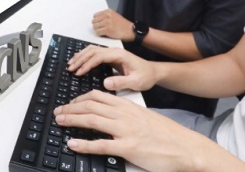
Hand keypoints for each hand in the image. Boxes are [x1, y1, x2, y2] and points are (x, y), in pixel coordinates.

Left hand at [53, 90, 216, 171]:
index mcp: (128, 106)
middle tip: (58, 112)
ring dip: (72, 119)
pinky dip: (84, 144)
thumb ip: (127, 115)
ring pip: (92, 119)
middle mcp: (125, 115)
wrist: (186, 147)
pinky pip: (101, 145)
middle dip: (70, 107)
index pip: (98, 96)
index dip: (79, 98)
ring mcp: (126, 130)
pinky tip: (72, 143)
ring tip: (60, 121)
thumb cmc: (167, 135)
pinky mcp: (128, 147)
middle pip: (90, 105)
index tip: (70, 103)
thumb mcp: (145, 118)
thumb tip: (111, 117)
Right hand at [67, 45, 155, 91]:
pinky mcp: (111, 57)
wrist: (153, 72)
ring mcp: (112, 53)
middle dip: (80, 59)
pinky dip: (85, 57)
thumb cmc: (146, 76)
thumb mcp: (136, 82)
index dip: (87, 64)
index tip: (79, 72)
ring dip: (81, 56)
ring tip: (71, 65)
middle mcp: (114, 51)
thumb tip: (105, 83)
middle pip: (92, 50)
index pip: (98, 56)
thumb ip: (122, 82)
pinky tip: (79, 62)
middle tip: (70, 69)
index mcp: (119, 55)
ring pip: (92, 50)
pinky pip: (95, 54)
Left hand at [91, 9, 133, 40]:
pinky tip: (104, 34)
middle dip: (96, 26)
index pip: (95, 15)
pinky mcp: (108, 29)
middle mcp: (107, 15)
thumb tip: (96, 20)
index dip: (97, 21)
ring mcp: (107, 22)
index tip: (99, 24)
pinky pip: (98, 32)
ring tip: (103, 31)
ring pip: (95, 27)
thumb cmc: (123, 25)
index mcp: (108, 11)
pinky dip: (100, 34)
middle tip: (101, 28)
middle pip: (94, 21)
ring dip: (98, 30)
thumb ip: (106, 16)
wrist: (130, 30)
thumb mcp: (114, 15)